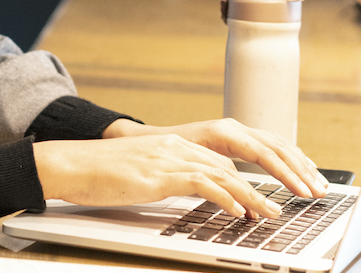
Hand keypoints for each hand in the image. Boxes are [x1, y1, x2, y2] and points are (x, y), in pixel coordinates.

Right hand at [32, 119, 328, 219]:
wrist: (71, 164)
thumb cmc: (101, 174)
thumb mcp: (144, 175)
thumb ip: (171, 178)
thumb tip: (195, 193)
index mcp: (177, 144)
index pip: (227, 158)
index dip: (255, 174)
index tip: (277, 190)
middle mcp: (179, 146)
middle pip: (235, 163)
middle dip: (266, 182)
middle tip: (289, 199)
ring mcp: (170, 157)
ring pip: (225, 175)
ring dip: (253, 196)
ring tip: (272, 214)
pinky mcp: (160, 173)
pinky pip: (202, 185)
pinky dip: (225, 199)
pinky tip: (238, 213)